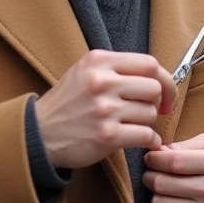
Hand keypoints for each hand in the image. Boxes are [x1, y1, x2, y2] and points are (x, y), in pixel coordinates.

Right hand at [34, 50, 176, 169]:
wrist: (38, 134)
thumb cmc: (67, 104)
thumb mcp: (85, 72)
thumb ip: (116, 68)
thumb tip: (157, 77)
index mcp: (99, 61)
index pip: (150, 64)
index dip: (165, 81)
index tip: (165, 95)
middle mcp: (102, 81)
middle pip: (154, 88)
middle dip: (156, 103)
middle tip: (147, 112)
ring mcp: (104, 109)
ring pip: (151, 113)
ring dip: (148, 123)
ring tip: (133, 126)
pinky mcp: (106, 135)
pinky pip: (145, 135)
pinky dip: (149, 141)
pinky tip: (142, 142)